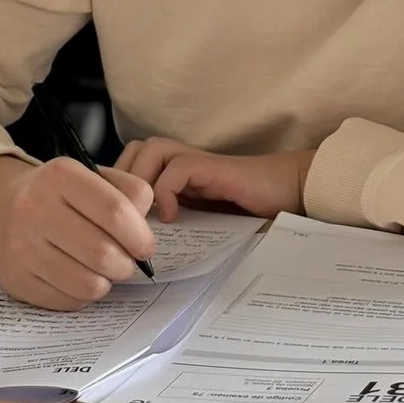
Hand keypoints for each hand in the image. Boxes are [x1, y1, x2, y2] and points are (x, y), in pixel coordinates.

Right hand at [0, 156, 156, 310]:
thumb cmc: (59, 193)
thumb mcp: (92, 176)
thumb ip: (128, 192)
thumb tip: (145, 232)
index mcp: (61, 176)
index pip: (115, 210)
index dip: (140, 235)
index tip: (147, 247)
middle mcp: (35, 208)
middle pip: (103, 252)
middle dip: (127, 265)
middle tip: (128, 263)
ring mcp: (21, 246)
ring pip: (87, 283)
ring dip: (107, 282)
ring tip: (105, 271)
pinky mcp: (15, 279)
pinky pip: (67, 300)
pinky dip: (83, 294)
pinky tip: (80, 277)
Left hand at [115, 139, 316, 221]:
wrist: (291, 194)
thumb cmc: (250, 212)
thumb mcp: (202, 224)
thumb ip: (176, 227)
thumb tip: (133, 252)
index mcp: (177, 175)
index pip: (129, 164)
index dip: (116, 186)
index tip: (113, 220)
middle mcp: (183, 162)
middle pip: (133, 151)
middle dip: (122, 182)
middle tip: (126, 218)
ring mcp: (199, 162)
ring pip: (150, 150)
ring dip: (141, 183)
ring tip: (145, 216)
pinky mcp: (214, 167)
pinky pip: (177, 168)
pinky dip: (166, 191)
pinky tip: (173, 215)